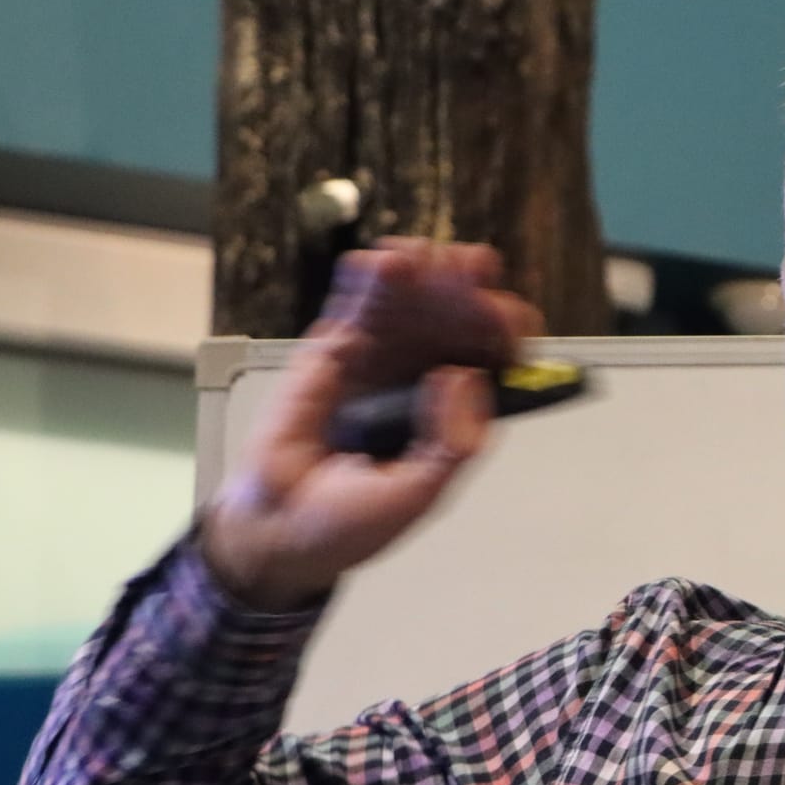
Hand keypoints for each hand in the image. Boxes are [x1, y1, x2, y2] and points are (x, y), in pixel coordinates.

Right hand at [202, 239, 542, 610]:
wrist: (279, 527)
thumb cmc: (349, 520)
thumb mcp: (418, 494)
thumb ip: (451, 445)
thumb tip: (466, 378)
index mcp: (456, 412)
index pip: (495, 359)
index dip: (506, 333)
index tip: (505, 318)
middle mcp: (425, 376)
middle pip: (460, 318)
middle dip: (472, 287)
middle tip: (472, 270)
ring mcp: (382, 357)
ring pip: (413, 300)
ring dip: (427, 270)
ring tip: (427, 258)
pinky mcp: (334, 349)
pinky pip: (357, 304)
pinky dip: (371, 278)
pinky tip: (385, 263)